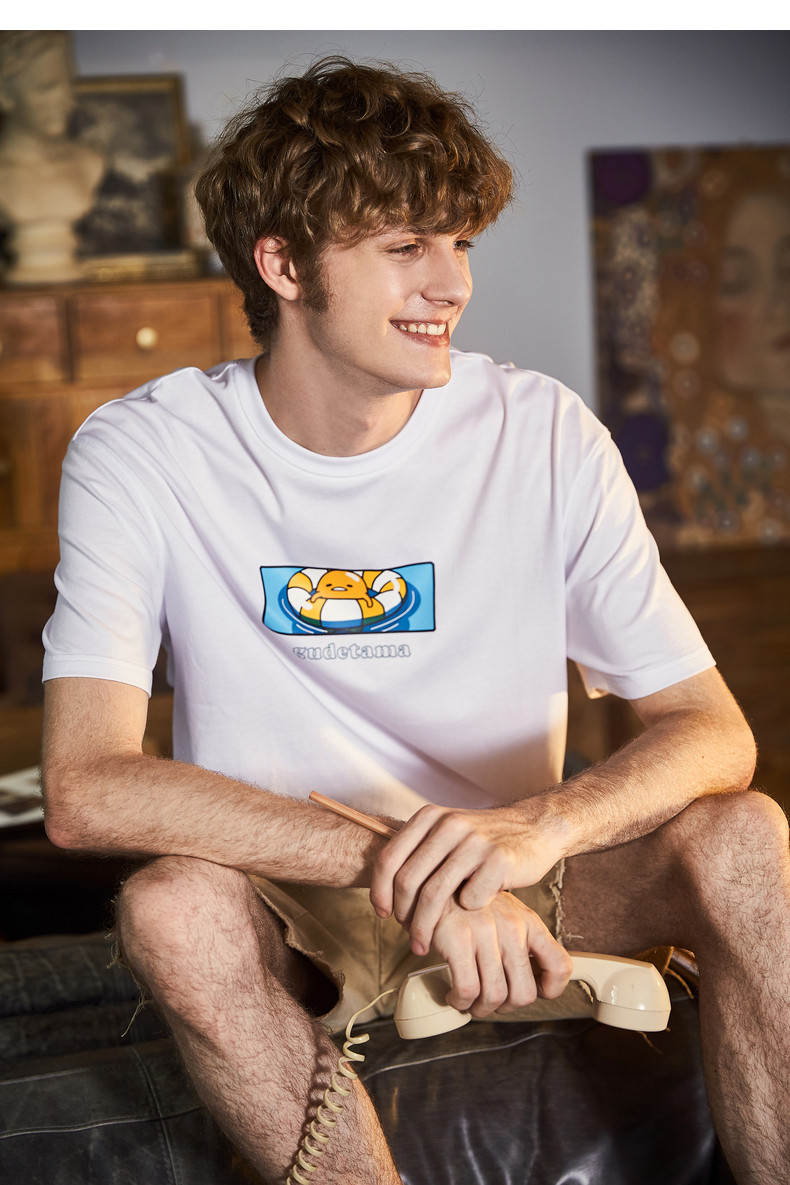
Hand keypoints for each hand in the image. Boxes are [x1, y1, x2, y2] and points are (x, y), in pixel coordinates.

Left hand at [369, 802, 563, 955]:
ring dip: (425, 927)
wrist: (536, 828)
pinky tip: (472, 917)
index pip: (389, 858)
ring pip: (434, 894)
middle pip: (408, 880)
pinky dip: (467, 914)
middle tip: (408, 937)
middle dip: (403, 916)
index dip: (379, 891)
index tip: (383, 914)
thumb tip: (384, 890)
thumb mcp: (448, 833)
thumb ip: (420, 853)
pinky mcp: (498, 859)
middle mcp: (449, 824)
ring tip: (424, 944)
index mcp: (431, 816)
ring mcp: (474, 841)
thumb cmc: (486, 841)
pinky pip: (470, 900)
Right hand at [431, 891, 571, 1017]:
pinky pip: (467, 990)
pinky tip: (455, 994)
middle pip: (524, 994)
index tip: (535, 992)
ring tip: (470, 1000)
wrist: (439, 881)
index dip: (550, 990)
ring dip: (480, 1008)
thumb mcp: (507, 914)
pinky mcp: (458, 939)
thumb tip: (534, 982)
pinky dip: (460, 1002)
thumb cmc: (472, 904)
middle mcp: (512, 927)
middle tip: (492, 1002)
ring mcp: (485, 932)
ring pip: (494, 996)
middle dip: (506, 1008)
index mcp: (529, 922)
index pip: (560, 966)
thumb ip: (523, 943)